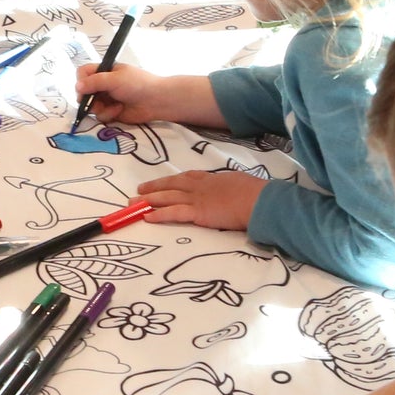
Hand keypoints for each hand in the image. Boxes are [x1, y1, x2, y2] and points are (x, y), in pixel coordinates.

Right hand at [75, 63, 172, 125]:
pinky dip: (108, 114)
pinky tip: (119, 110)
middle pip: (83, 92)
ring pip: (90, 106)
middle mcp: (102, 85)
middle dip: (88, 99)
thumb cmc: (137, 84)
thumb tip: (77, 87)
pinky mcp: (110, 112)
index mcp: (104, 71)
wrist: (156, 101)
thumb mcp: (115, 79)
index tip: (84, 89)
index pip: (83, 73)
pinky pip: (99, 116)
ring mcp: (106, 99)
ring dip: (100, 108)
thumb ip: (95, 82)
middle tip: (95, 101)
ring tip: (113, 106)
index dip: (81, 81)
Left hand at [137, 167, 265, 230]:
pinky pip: (174, 213)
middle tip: (139, 190)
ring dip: (149, 200)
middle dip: (154, 187)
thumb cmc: (257, 193)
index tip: (163, 181)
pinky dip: (159, 214)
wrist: (260, 200)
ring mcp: (198, 198)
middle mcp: (201, 186)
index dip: (173, 180)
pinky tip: (147, 217)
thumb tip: (234, 190)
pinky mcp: (198, 213)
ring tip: (133, 203)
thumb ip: (232, 187)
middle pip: (172, 185)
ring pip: (168, 197)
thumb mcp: (242, 184)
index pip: (188, 178)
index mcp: (213, 179)